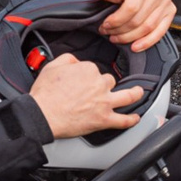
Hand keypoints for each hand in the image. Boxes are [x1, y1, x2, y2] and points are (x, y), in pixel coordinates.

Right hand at [29, 53, 145, 140]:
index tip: (84, 81)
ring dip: (136, 94)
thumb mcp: (52, 66)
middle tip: (99, 91)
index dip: (89, 76)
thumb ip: (68, 59)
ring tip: (138, 93)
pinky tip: (135, 118)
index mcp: (88, 70)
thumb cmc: (45, 94)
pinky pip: (123, 120)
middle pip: (110, 82)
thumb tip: (76, 61)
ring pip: (128, 96)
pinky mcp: (103, 120)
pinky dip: (132, 120)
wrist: (42, 115)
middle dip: (106, 86)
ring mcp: (104, 103)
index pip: (95, 70)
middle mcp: (99, 84)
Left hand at [96, 0, 173, 52]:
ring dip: (130, 38)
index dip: (117, 20)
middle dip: (120, 30)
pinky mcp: (169, 13)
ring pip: (147, 28)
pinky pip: (159, 33)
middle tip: (108, 32)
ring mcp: (165, 4)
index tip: (106, 24)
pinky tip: (136, 47)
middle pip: (138, 20)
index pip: (131, 7)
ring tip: (117, 38)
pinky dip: (146, 42)